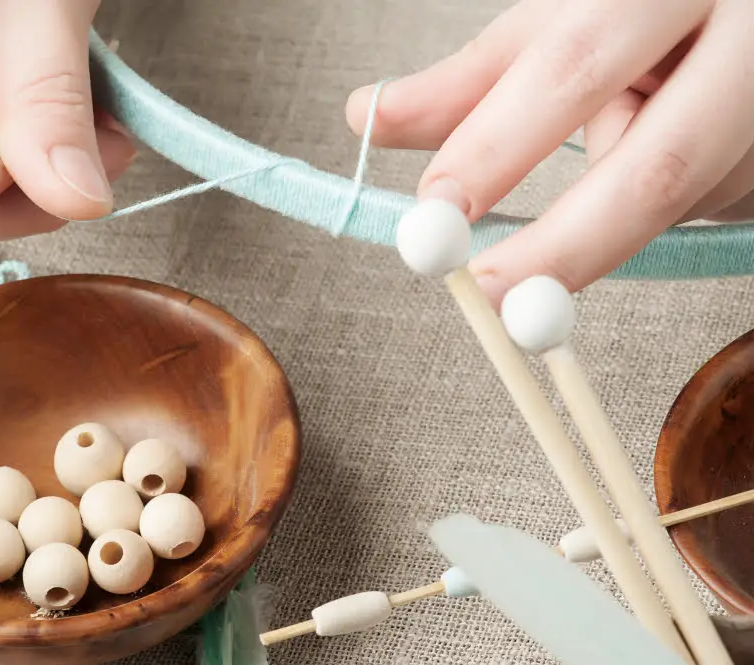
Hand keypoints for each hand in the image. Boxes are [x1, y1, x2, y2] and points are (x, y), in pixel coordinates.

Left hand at [346, 0, 753, 306]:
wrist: (750, 16)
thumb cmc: (646, 16)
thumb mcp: (560, 28)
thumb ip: (472, 82)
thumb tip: (367, 117)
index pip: (572, 69)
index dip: (498, 146)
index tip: (438, 208)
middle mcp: (740, 34)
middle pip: (656, 166)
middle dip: (565, 246)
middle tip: (494, 295)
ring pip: (687, 198)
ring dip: (622, 216)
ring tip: (608, 170)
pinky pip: (717, 202)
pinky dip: (673, 204)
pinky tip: (679, 160)